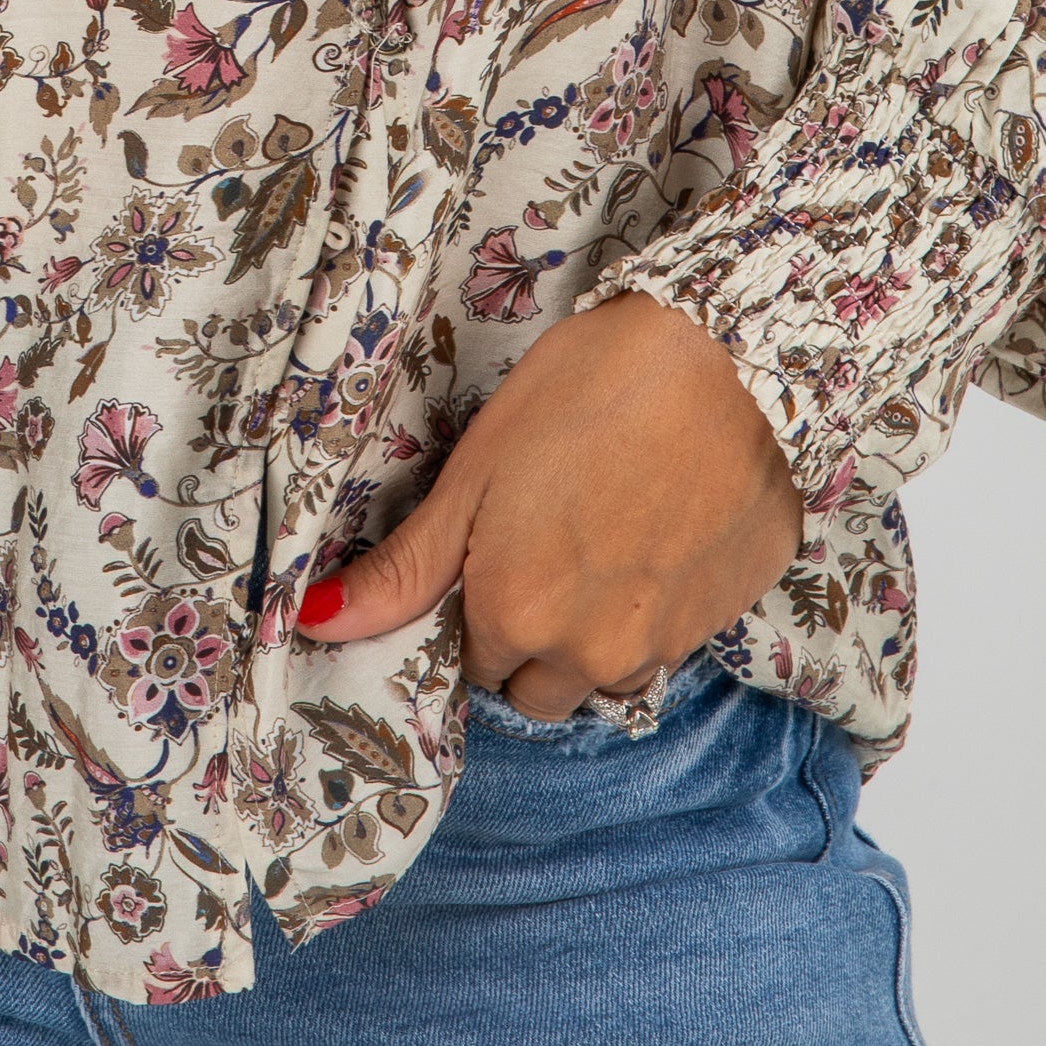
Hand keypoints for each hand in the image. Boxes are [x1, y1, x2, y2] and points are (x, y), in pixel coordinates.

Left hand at [299, 291, 800, 715]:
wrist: (731, 357)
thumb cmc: (588, 394)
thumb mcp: (477, 472)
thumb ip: (405, 567)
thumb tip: (314, 623)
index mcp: (515, 618)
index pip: (475, 661)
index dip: (480, 607)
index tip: (497, 551)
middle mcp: (590, 653)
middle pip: (539, 687)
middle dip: (532, 640)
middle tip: (548, 548)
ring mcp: (666, 643)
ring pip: (608, 677)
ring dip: (596, 637)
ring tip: (606, 542)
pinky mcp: (728, 617)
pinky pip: (672, 646)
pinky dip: (658, 612)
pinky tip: (661, 539)